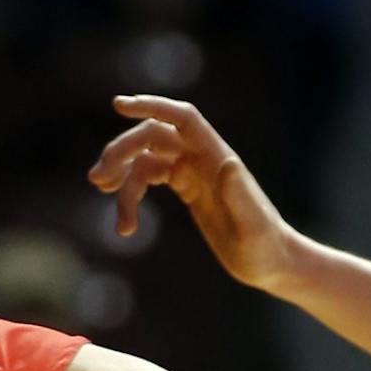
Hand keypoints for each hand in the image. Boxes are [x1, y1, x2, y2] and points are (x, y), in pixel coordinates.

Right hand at [88, 96, 297, 291]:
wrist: (273, 264)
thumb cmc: (267, 248)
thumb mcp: (255, 228)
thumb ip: (241, 197)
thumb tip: (228, 163)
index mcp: (218, 157)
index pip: (181, 117)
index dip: (151, 106)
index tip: (118, 106)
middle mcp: (204, 158)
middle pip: (152, 138)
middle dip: (122, 153)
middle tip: (97, 180)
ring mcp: (194, 172)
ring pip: (145, 161)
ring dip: (123, 181)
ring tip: (118, 222)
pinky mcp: (188, 190)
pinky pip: (150, 179)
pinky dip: (133, 198)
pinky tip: (126, 227)